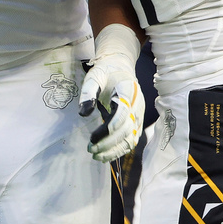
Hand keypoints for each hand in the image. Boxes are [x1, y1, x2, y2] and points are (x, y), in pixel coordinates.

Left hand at [78, 24, 143, 162]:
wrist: (120, 67)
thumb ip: (88, 93)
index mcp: (128, 90)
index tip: (92, 137)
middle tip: (90, 148)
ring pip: (131, 138)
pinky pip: (131, 139)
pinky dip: (120, 150)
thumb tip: (83, 114)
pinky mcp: (137, 121)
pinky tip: (106, 155)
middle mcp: (137, 104)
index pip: (122, 113)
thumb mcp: (93, 76)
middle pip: (126, 129)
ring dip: (114, 150)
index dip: (108, 128)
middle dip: (108, 142)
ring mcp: (139, 114)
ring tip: (96, 155)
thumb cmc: (106, 71)